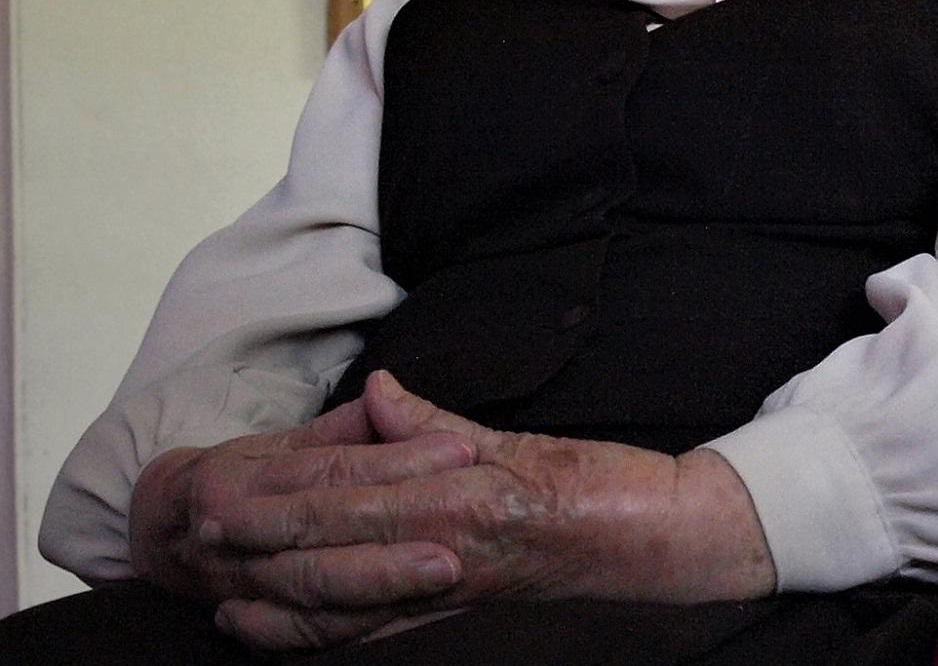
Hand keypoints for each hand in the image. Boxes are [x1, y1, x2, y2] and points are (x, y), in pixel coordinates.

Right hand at [128, 395, 478, 644]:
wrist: (164, 531)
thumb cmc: (237, 477)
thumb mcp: (280, 440)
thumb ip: (340, 425)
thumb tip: (386, 392)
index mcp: (243, 476)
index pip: (334, 467)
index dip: (398, 459)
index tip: (461, 450)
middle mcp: (234, 532)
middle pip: (324, 536)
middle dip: (393, 535)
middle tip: (460, 534)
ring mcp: (238, 581)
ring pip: (316, 590)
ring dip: (381, 586)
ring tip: (443, 576)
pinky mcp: (249, 616)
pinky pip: (302, 631)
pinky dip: (347, 626)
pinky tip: (397, 615)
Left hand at [205, 371, 776, 649]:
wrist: (654, 539)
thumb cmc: (596, 483)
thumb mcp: (517, 437)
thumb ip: (436, 423)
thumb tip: (376, 391)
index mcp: (458, 494)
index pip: (349, 494)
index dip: (280, 497)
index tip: (224, 488)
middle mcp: (445, 549)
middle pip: (329, 550)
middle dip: (258, 546)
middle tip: (196, 533)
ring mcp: (448, 590)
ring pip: (342, 600)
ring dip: (272, 596)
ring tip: (216, 588)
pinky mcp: (456, 614)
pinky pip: (372, 631)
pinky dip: (315, 633)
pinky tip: (271, 628)